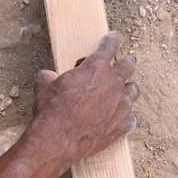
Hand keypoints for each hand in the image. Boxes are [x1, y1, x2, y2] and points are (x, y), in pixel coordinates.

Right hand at [26, 32, 138, 169]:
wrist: (58, 140)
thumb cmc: (51, 110)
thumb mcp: (44, 85)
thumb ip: (51, 76)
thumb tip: (48, 76)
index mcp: (96, 67)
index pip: (110, 45)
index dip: (113, 39)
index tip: (116, 37)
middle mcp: (113, 83)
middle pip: (128, 65)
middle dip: (124, 63)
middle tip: (119, 66)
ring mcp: (122, 105)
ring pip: (133, 90)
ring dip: (126, 89)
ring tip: (119, 93)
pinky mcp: (123, 125)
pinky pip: (132, 118)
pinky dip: (126, 117)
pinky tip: (118, 119)